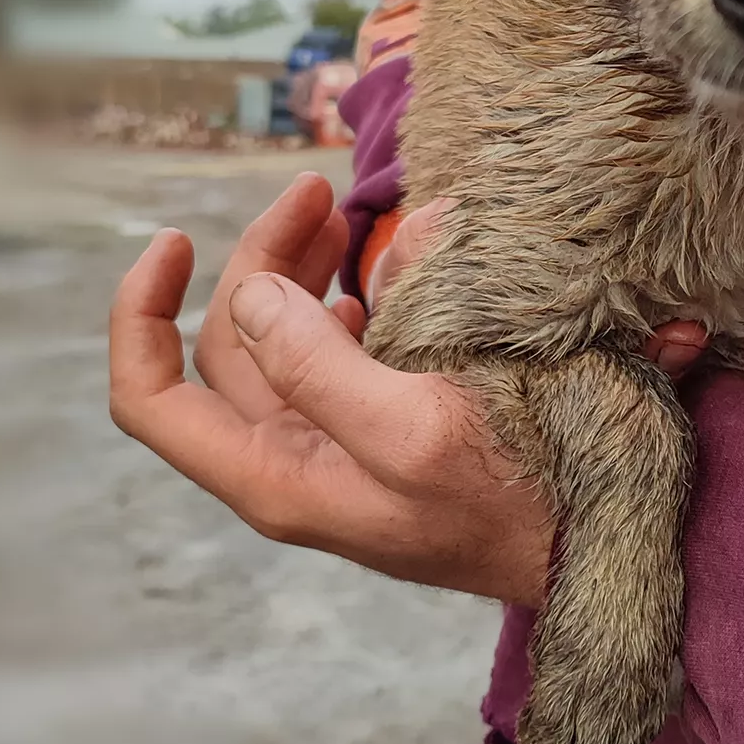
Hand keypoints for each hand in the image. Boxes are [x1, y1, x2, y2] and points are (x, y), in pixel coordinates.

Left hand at [108, 176, 743, 601]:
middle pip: (230, 347)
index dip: (142, 314)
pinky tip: (381, 278)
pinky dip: (352, 300)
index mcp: (275, 475)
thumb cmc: (513, 504)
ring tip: (339, 212)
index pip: (152, 396)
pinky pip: (346, 355)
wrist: (602, 552)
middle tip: (316, 191)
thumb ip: (317, 369)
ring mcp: (345, 449)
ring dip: (301, 270)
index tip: (178, 239)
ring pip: (288, 344)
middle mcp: (295, 463)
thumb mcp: (412, 433)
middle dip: (258, 260)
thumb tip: (246, 297)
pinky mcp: (395, 432)